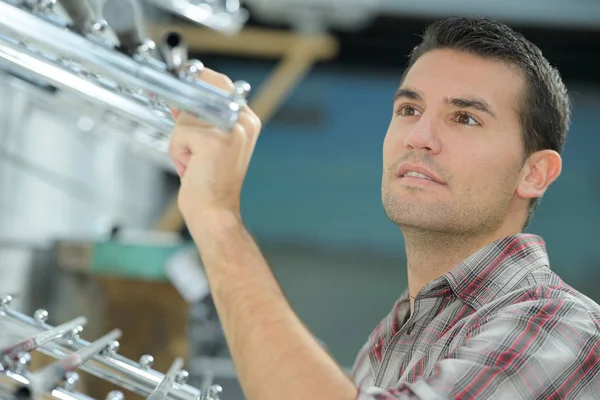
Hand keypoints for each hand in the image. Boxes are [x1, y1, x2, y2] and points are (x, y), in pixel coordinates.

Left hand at [168, 68, 261, 222]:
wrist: (214, 212)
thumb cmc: (210, 181)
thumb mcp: (206, 142)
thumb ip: (197, 116)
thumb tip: (178, 95)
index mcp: (247, 120)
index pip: (218, 82)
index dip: (195, 81)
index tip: (179, 79)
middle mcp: (244, 121)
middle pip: (200, 94)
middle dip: (186, 117)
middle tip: (187, 140)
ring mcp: (231, 130)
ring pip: (185, 116)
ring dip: (180, 140)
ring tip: (194, 161)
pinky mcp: (214, 142)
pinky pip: (179, 133)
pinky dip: (177, 152)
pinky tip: (191, 167)